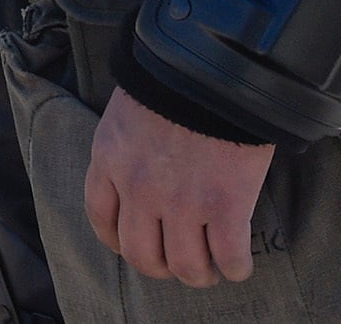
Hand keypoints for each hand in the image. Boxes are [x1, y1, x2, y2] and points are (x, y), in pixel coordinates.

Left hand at [86, 88, 273, 286]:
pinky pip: (229, 258)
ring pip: (185, 267)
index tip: (133, 245)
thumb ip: (128, 150)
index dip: (118, 241)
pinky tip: (239, 262)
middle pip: (141, 255)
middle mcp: (139, 188)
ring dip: (199, 274)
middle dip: (160, 267)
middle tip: (179, 262)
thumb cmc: (173, 80)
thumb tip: (141, 177)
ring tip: (213, 266)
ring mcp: (182, 201)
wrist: (214, 66)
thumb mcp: (128, 112)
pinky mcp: (226, 206)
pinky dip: (236, 268)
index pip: (100, 218)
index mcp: (110, 160)